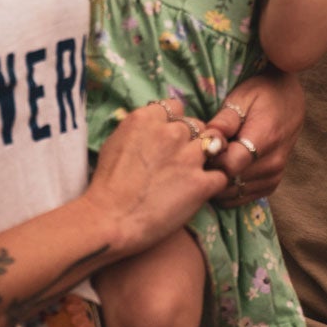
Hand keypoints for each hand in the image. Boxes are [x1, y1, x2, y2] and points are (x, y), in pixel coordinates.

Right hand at [87, 97, 227, 252]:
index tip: (167, 139)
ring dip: (205, 158)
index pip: (175, 107)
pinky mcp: (201, 183)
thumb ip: (139, 130)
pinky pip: (220, 176)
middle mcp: (171, 132)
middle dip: (190, 140)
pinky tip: (200, 192)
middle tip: (178, 161)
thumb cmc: (106, 186)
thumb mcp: (114, 143)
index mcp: (147, 118)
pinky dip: (213, 184)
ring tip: (191, 175)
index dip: (174, 123)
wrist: (109, 220)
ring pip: (213, 145)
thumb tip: (152, 128)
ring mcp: (189, 157)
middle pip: (196, 125)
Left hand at [202, 71, 304, 207]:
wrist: (289, 100)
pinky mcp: (270, 185)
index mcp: (265, 140)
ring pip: (232, 194)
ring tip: (213, 160)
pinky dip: (226, 188)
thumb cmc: (262, 94)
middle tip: (202, 154)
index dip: (210, 159)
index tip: (202, 147)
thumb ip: (224, 120)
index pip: (229, 166)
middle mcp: (272, 164)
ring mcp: (273, 177)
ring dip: (217, 181)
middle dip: (210, 171)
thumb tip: (210, 141)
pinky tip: (222, 170)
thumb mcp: (241, 97)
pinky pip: (240, 198)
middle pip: (229, 182)